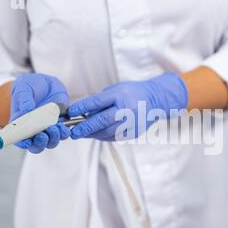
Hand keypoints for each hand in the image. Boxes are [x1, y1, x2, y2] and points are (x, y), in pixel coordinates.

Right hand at [10, 73, 70, 152]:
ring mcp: (47, 127)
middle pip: (36, 145)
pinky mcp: (60, 123)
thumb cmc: (29, 86)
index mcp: (20, 123)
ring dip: (53, 138)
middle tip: (43, 135)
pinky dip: (64, 132)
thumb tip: (27, 110)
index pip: (19, 139)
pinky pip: (63, 133)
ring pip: (51, 141)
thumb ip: (23, 99)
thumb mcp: (22, 87)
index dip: (22, 144)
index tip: (26, 142)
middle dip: (40, 143)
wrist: (46, 82)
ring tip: (55, 128)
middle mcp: (33, 129)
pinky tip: (64, 127)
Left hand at [67, 72, 187, 140]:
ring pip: (107, 132)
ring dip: (92, 134)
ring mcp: (131, 123)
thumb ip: (101, 101)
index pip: (97, 101)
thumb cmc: (132, 92)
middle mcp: (127, 109)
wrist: (156, 100)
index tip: (71, 112)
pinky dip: (102, 136)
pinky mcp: (134, 133)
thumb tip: (84, 114)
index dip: (82, 107)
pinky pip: (114, 137)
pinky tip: (95, 134)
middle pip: (102, 121)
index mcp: (121, 95)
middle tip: (73, 132)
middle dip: (85, 127)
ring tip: (81, 133)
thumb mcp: (117, 89)